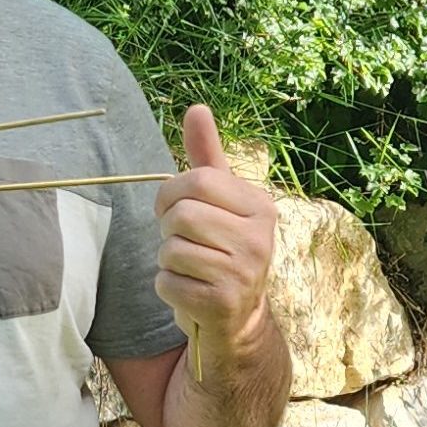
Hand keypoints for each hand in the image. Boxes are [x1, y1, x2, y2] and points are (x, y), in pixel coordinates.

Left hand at [153, 107, 276, 360]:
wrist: (236, 318)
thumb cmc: (221, 250)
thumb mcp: (219, 202)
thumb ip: (206, 157)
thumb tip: (196, 108)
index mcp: (259, 206)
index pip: (198, 180)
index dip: (171, 194)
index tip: (173, 210)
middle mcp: (259, 239)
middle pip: (181, 215)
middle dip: (168, 229)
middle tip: (183, 243)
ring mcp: (244, 274)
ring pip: (170, 250)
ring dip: (167, 261)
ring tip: (189, 268)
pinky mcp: (222, 304)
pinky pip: (167, 283)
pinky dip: (167, 288)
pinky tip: (188, 291)